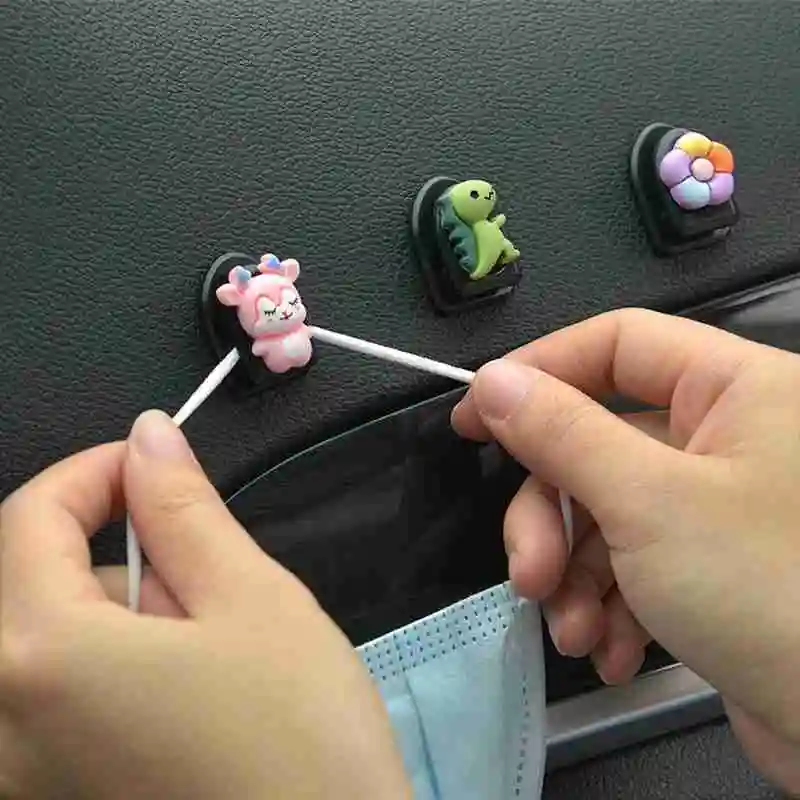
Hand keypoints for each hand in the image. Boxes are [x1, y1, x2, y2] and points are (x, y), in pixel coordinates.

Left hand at [0, 412, 409, 799]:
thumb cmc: (301, 735)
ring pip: (53, 643)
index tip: (157, 465)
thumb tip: (147, 435)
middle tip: (209, 580)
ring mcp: (23, 775)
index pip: (28, 518)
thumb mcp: (252, 601)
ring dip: (120, 618)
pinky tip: (184, 702)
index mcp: (39, 656)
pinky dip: (111, 674)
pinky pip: (59, 704)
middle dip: (118, 556)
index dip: (95, 472)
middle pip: (36, 583)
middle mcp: (0, 724)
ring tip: (210, 652)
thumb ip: (184, 511)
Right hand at [452, 309, 799, 791]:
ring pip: (606, 512)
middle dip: (553, 518)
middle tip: (528, 574)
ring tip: (574, 632)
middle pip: (597, 444)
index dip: (539, 372)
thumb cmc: (769, 592)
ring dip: (574, 577)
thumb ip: (562, 432)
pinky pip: (634, 562)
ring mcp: (719, 506)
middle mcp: (730, 438)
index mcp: (737, 389)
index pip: (617, 344)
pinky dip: (609, 606)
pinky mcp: (712, 567)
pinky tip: (609, 651)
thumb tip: (493, 380)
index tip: (474, 416)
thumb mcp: (647, 503)